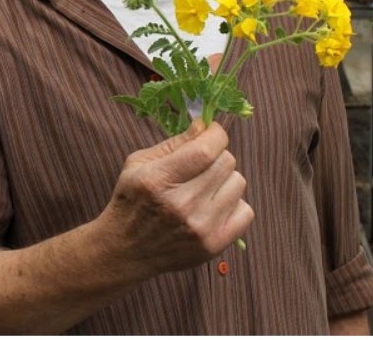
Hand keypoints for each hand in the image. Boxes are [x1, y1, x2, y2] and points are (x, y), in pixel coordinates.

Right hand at [97, 120, 252, 276]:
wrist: (126, 249)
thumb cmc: (131, 199)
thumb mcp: (139, 163)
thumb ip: (174, 143)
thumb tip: (204, 124)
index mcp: (159, 179)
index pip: (207, 149)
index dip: (216, 134)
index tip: (212, 132)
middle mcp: (182, 204)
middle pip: (226, 163)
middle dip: (216, 156)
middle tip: (202, 163)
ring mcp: (200, 227)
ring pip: (238, 183)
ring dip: (224, 180)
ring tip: (205, 187)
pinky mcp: (214, 245)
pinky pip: (246, 211)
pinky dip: (233, 204)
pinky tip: (214, 206)